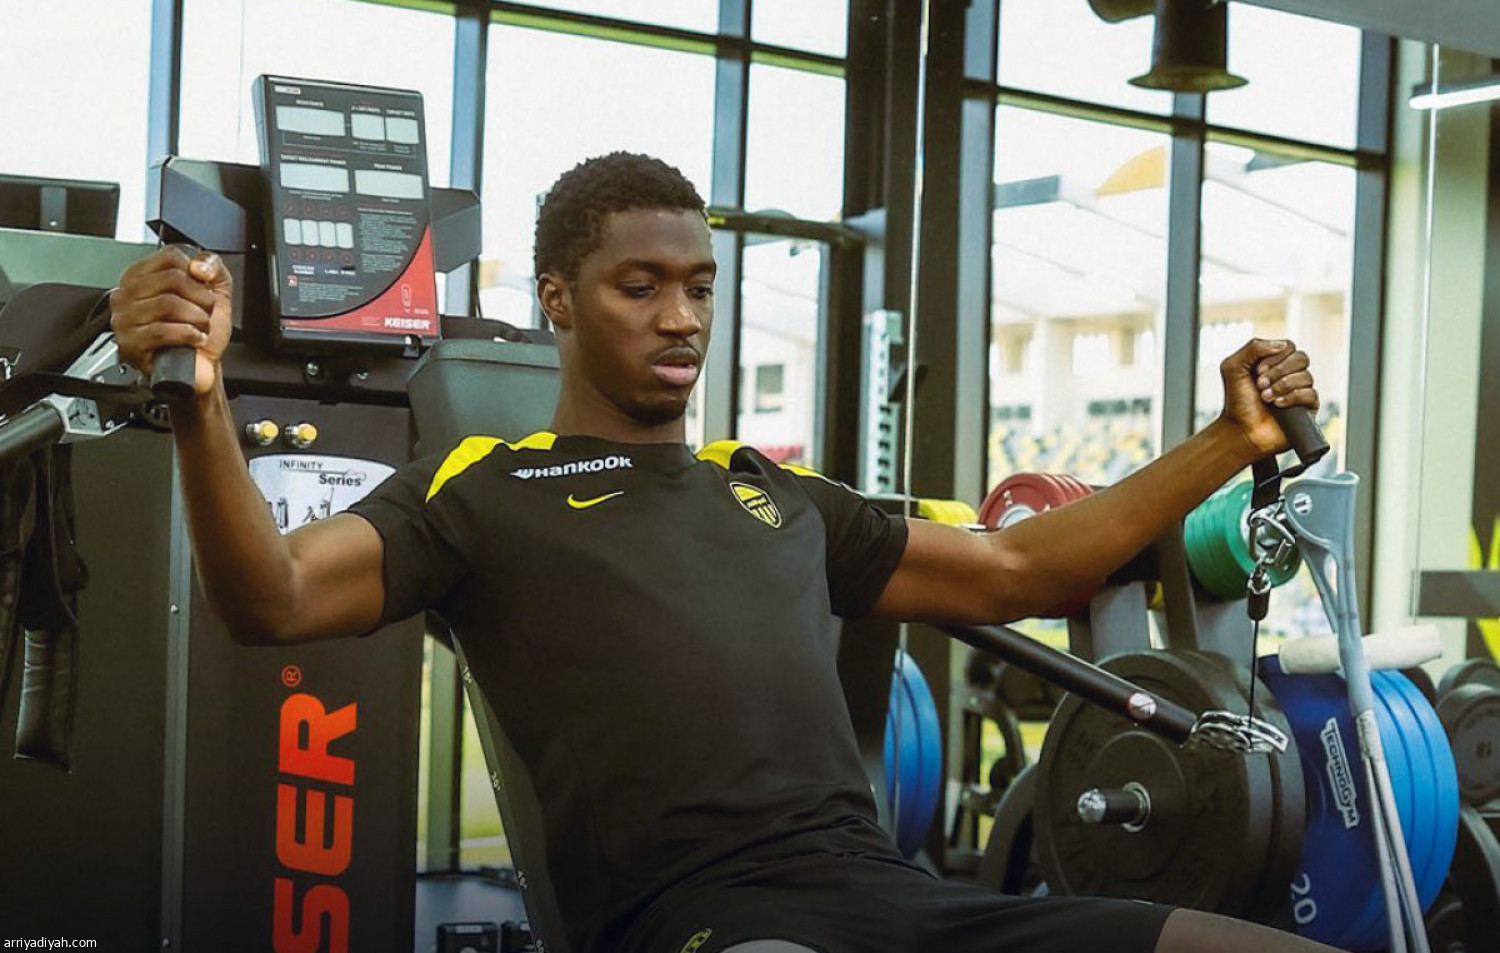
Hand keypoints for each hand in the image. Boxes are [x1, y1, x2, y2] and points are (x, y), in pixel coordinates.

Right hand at [110, 246, 233, 396]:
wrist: (201, 367)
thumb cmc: (200, 331)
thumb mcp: (214, 291)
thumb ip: (212, 264)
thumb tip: (198, 264)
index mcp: (141, 277)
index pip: (170, 257)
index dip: (196, 274)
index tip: (200, 290)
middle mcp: (127, 295)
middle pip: (172, 279)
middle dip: (201, 299)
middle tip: (203, 313)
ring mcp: (124, 320)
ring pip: (168, 304)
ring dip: (196, 319)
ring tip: (198, 328)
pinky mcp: (129, 344)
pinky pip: (162, 331)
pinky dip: (188, 335)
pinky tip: (193, 340)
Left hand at [1217, 338, 1319, 458]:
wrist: (1240, 430)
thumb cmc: (1237, 401)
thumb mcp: (1233, 367)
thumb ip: (1252, 347)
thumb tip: (1281, 344)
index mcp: (1275, 362)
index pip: (1288, 346)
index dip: (1274, 356)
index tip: (1257, 371)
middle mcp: (1290, 374)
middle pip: (1301, 358)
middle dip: (1278, 371)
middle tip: (1260, 385)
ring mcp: (1300, 390)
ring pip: (1306, 376)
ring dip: (1282, 386)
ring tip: (1265, 398)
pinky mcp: (1308, 407)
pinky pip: (1311, 394)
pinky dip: (1292, 397)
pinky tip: (1278, 404)